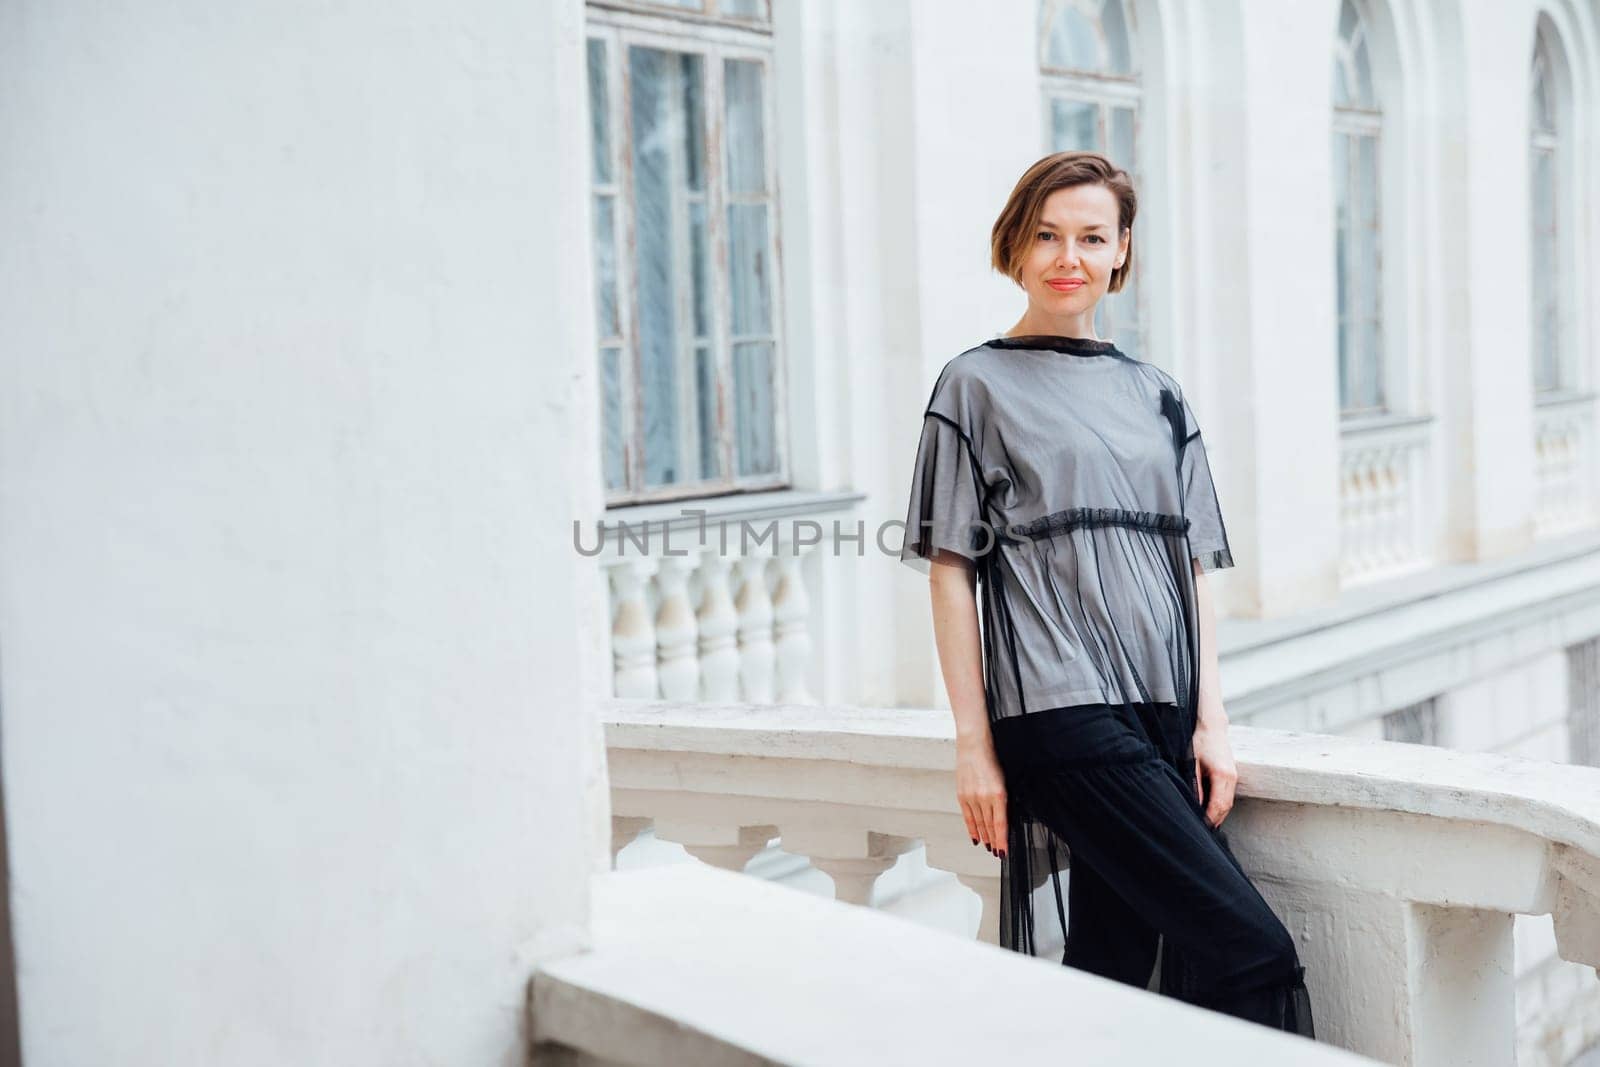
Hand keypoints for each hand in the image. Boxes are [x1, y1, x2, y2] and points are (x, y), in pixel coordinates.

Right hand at [955, 734, 1007, 857]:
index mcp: (998, 793)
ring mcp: (971, 797)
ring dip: (984, 837)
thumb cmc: (992, 757)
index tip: (1004, 851)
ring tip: (988, 847)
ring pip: (979, 824)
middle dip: (994, 841)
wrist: (973, 744)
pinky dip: (972, 828)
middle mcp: (984, 797)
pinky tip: (975, 837)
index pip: (1000, 824)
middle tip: (997, 852)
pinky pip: (968, 816)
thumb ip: (1004, 799)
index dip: (1002, 840)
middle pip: (989, 826)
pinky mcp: (962, 794)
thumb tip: (1005, 817)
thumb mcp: (1004, 779)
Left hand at [1191, 713, 1237, 828]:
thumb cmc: (1199, 742)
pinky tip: (1210, 811)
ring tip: (1205, 825)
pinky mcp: (1232, 775)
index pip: (1218, 805)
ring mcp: (1234, 776)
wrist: (1211, 726)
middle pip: (1225, 807)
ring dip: (1217, 815)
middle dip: (1214, 820)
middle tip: (1201, 832)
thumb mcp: (1191, 762)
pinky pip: (1227, 796)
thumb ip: (1194, 784)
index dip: (1209, 819)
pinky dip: (1219, 806)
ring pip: (1228, 803)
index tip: (1200, 828)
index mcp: (1222, 774)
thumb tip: (1194, 804)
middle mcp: (1232, 777)